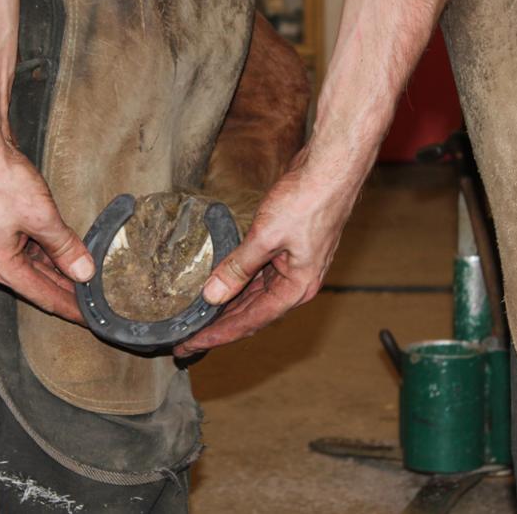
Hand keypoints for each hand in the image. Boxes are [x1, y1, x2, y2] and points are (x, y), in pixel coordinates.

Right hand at [0, 141, 93, 322]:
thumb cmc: (1, 180)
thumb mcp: (42, 218)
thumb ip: (65, 248)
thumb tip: (84, 272)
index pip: (42, 296)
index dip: (69, 308)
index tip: (90, 319)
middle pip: (36, 284)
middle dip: (65, 292)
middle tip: (92, 304)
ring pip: (32, 265)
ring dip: (58, 272)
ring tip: (85, 282)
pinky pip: (26, 248)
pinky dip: (47, 253)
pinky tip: (66, 255)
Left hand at [173, 150, 357, 357]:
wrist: (331, 169)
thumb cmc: (308, 201)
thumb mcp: (265, 237)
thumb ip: (237, 268)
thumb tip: (212, 295)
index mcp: (296, 289)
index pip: (249, 322)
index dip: (217, 336)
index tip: (190, 346)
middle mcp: (296, 284)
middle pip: (251, 314)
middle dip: (218, 327)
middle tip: (185, 341)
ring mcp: (292, 267)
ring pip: (253, 297)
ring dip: (226, 308)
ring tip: (197, 320)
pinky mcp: (286, 250)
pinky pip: (256, 276)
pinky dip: (236, 284)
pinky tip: (217, 288)